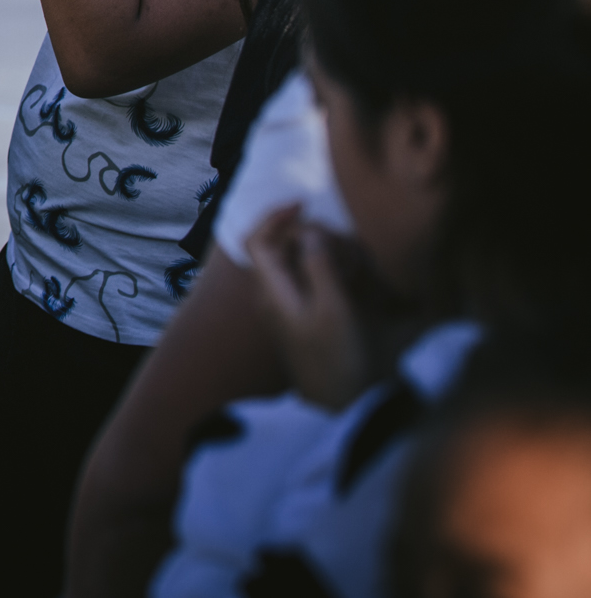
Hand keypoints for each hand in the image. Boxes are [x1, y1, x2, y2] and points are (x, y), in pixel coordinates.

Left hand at [243, 204, 373, 409]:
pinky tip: (353, 279)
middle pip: (276, 248)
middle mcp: (271, 295)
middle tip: (343, 243)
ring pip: (294, 263)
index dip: (274, 216)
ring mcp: (285, 307)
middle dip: (307, 236)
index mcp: (270, 290)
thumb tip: (309, 230)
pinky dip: (326, 270)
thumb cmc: (337, 356)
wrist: (340, 403)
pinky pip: (307, 280)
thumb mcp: (332, 306)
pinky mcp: (301, 316)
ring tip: (353, 261)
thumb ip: (319, 264)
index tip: (305, 204)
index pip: (255, 240)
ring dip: (320, 252)